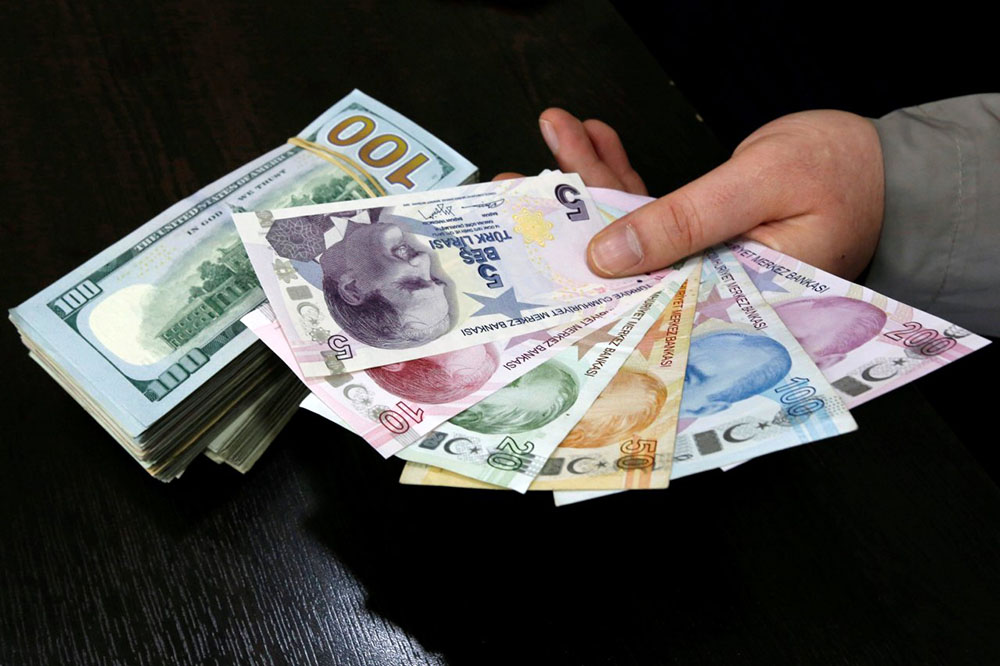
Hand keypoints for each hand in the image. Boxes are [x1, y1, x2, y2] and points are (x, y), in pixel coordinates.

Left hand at [498, 108, 884, 279]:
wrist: (887, 167)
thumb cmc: (844, 175)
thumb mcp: (759, 189)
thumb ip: (684, 222)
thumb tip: (607, 254)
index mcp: (719, 305)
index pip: (633, 300)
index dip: (576, 276)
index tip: (528, 247)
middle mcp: (700, 290)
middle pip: (617, 263)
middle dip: (565, 223)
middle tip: (512, 193)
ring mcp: (698, 260)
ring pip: (626, 228)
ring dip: (586, 182)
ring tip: (549, 140)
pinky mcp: (700, 232)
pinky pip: (648, 206)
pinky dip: (619, 173)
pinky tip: (590, 140)